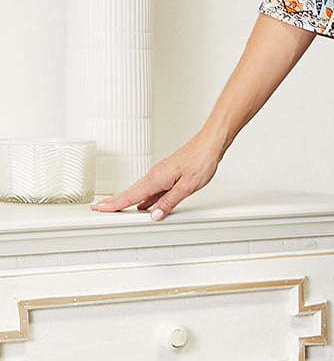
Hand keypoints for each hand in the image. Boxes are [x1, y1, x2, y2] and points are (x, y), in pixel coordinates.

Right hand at [90, 134, 222, 220]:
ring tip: (115, 209)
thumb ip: (169, 201)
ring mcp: (160, 174)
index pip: (131, 195)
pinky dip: (143, 198)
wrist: (210, 144)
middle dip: (113, 201)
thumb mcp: (187, 186)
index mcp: (157, 178)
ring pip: (140, 191)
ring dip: (126, 200)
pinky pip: (151, 189)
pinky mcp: (167, 175)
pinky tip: (144, 206)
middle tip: (97, 208)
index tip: (99, 208)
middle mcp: (155, 175)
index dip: (114, 204)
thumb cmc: (201, 160)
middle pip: (130, 192)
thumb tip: (154, 215)